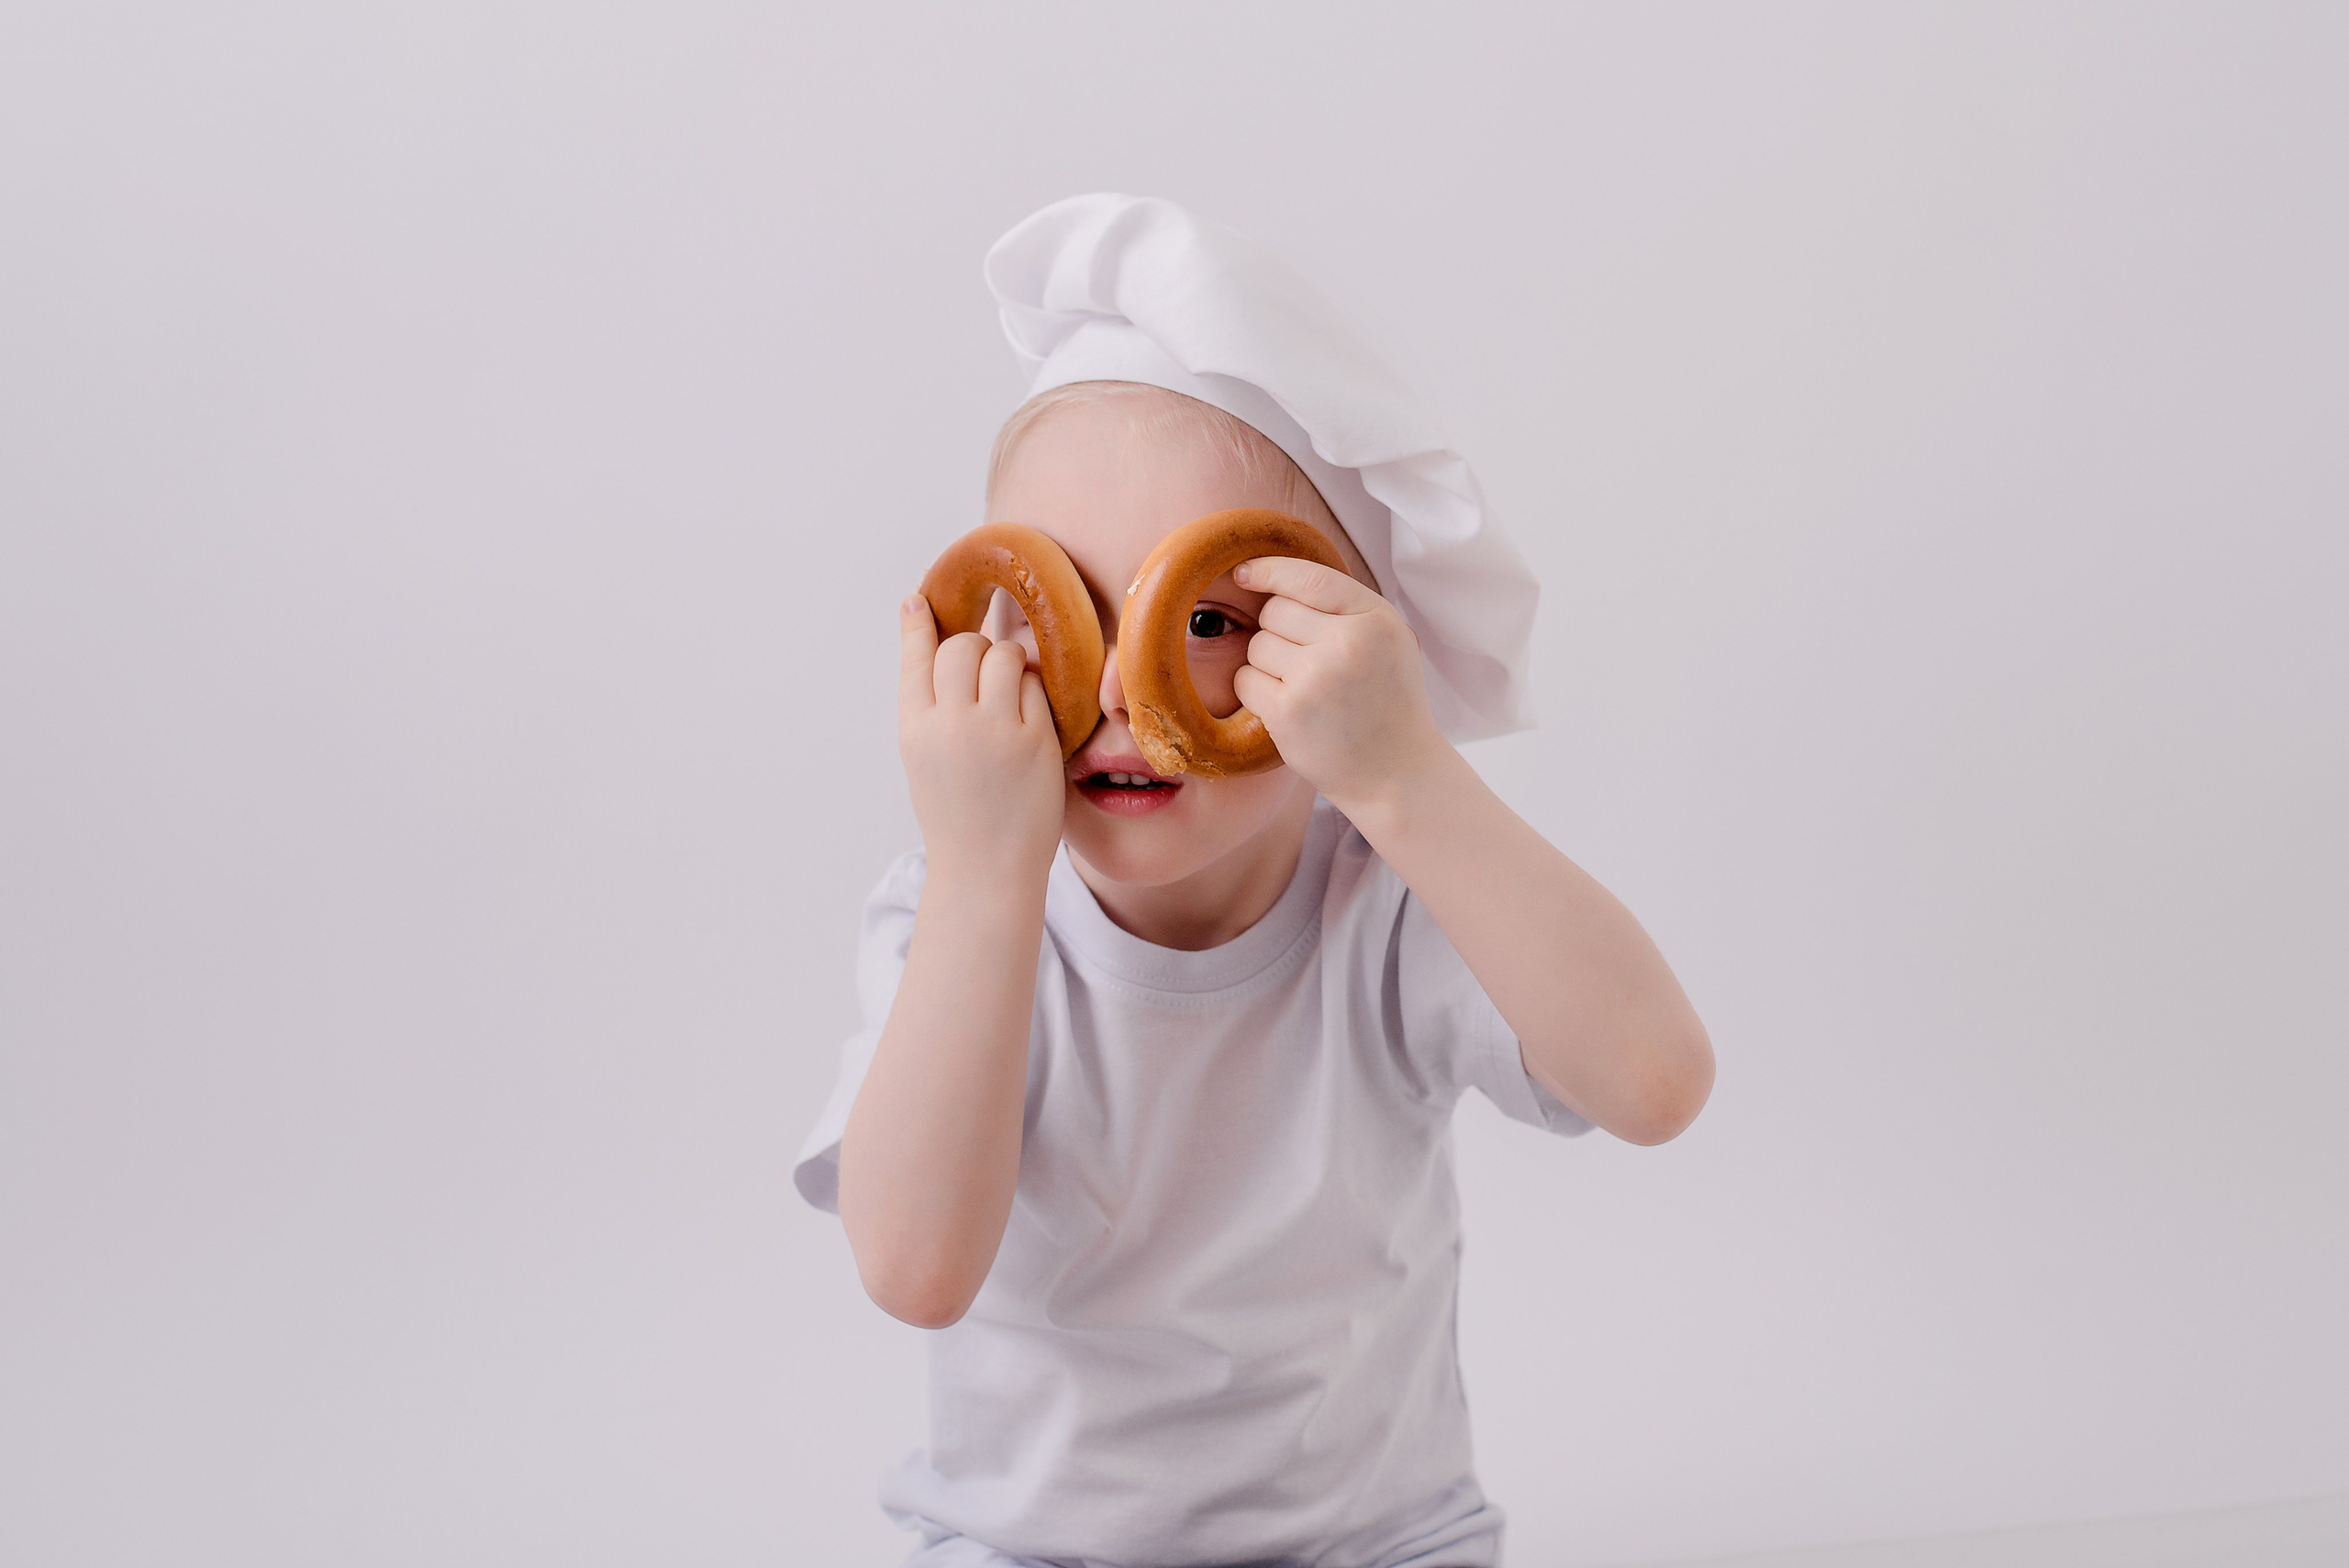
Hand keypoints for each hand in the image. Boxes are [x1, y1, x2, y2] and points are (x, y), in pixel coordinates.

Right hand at [897, 594, 1065, 885]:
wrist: (986, 871)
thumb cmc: (958, 815)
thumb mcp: (924, 761)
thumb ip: (929, 710)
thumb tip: (933, 647)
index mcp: (914, 730)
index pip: (915, 659)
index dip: (918, 626)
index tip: (920, 601)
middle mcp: (950, 724)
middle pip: (963, 647)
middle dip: (977, 649)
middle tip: (985, 672)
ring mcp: (994, 731)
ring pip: (1005, 655)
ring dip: (1011, 664)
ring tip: (1011, 694)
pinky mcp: (1035, 740)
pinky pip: (1037, 686)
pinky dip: (1035, 693)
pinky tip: (1031, 717)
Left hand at [1229, 557, 1449, 812]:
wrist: (1397, 773)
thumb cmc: (1388, 703)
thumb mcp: (1390, 641)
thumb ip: (1347, 608)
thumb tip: (1276, 579)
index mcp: (1375, 619)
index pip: (1308, 579)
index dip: (1269, 571)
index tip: (1245, 573)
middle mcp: (1348, 642)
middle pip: (1274, 612)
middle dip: (1279, 633)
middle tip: (1308, 666)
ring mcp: (1316, 677)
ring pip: (1256, 646)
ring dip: (1267, 666)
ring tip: (1305, 691)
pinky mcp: (1288, 711)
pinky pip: (1245, 679)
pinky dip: (1256, 692)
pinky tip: (1287, 708)